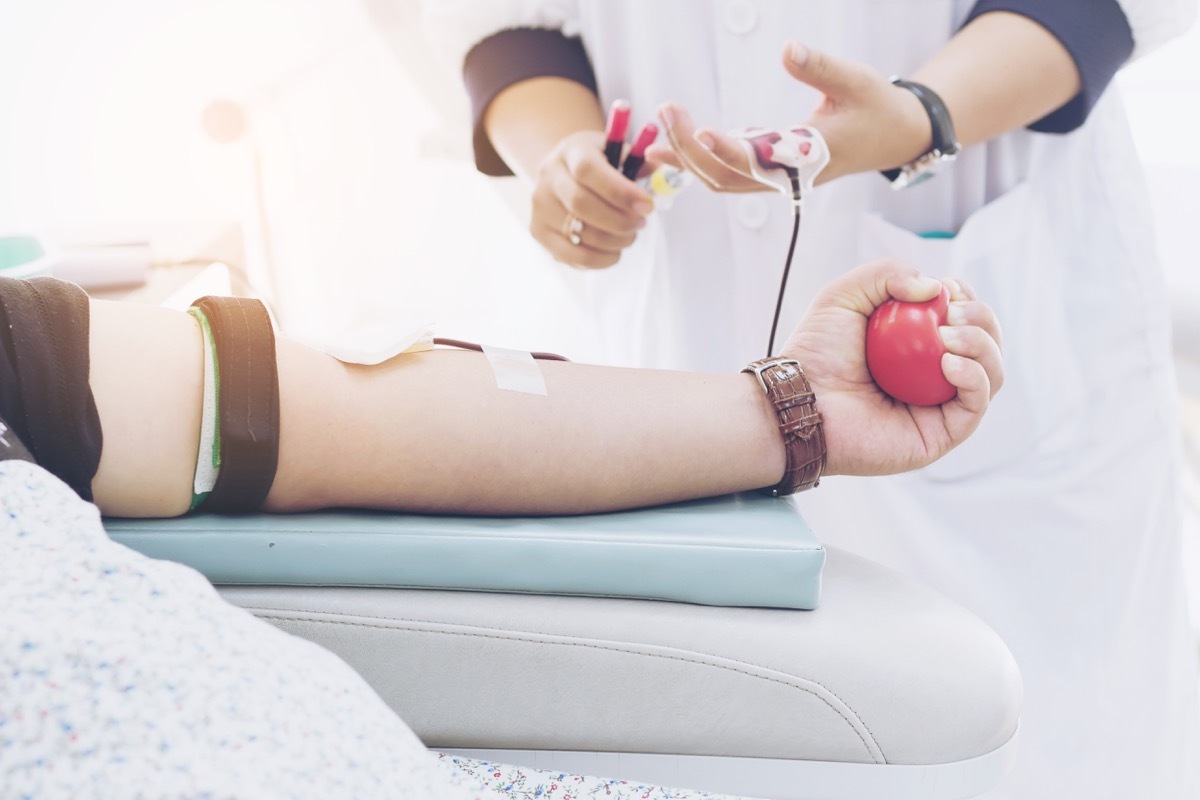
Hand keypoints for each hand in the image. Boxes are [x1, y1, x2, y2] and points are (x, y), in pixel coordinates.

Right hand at [531, 130, 655, 268]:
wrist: (563, 173)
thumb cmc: (598, 163)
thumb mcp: (617, 152)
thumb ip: (639, 161)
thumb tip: (662, 167)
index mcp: (571, 152)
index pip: (589, 170)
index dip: (620, 191)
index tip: (647, 206)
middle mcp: (548, 178)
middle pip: (581, 205)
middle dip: (620, 220)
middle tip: (641, 224)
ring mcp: (540, 207)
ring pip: (578, 234)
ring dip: (613, 242)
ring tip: (630, 236)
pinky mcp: (539, 232)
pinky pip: (571, 256)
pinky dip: (599, 260)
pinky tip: (614, 252)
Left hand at [644, 41, 933, 187]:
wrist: (893, 136)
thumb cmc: (876, 108)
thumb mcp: (856, 81)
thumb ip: (820, 67)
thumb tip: (787, 48)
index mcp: (810, 157)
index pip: (761, 162)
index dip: (730, 150)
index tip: (704, 130)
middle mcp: (786, 175)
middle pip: (727, 177)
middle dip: (691, 151)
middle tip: (667, 112)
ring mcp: (775, 176)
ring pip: (721, 179)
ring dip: (687, 158)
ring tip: (657, 132)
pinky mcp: (768, 167)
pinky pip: (725, 171)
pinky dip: (696, 159)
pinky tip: (668, 143)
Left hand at [783, 259, 1003, 476]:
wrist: (798, 400)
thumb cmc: (815, 353)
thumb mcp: (845, 295)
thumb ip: (887, 274)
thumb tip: (936, 288)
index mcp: (918, 347)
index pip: (966, 320)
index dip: (968, 300)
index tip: (950, 288)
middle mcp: (933, 376)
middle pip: (988, 346)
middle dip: (983, 319)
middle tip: (952, 313)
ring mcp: (939, 407)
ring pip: (992, 375)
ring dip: (983, 346)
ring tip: (949, 334)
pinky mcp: (939, 436)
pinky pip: (976, 407)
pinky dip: (974, 378)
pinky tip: (949, 362)